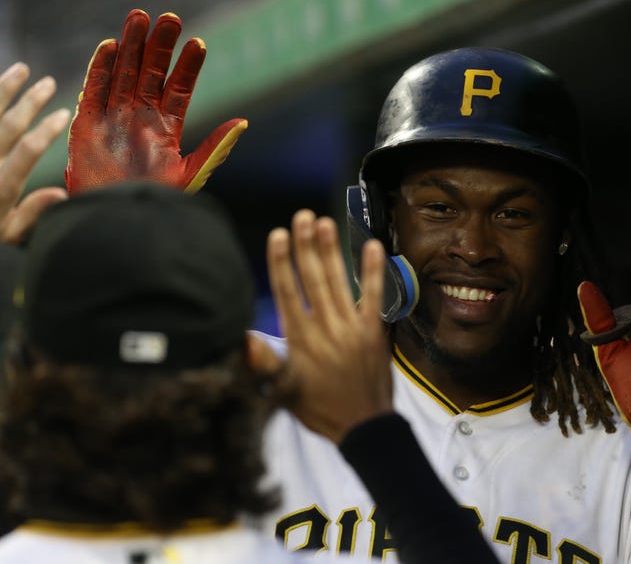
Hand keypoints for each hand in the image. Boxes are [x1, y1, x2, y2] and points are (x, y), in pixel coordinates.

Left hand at [0, 62, 69, 243]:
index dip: (48, 129)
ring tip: (20, 69)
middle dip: (31, 100)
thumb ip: (32, 213)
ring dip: (4, 88)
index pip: (29, 148)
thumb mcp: (6, 235)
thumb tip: (62, 194)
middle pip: (9, 123)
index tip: (64, 114)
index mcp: (0, 185)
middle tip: (48, 82)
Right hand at [64, 9, 246, 192]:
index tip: (199, 44)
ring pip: (124, 73)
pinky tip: (111, 46)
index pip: (179, 90)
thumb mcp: (192, 174)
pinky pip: (94, 90)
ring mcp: (113, 118)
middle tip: (170, 19)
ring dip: (132, 47)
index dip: (187, 67)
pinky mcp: (87, 125)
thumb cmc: (157, 202)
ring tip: (141, 19)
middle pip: (150, 74)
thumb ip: (215, 147)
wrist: (121, 220)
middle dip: (160, 47)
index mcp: (165, 129)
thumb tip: (242, 122)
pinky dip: (101, 68)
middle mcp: (140, 118)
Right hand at [260, 209, 392, 443]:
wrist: (364, 428)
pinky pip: (374, 297)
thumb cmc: (319, 410)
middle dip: (306, 247)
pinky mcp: (374, 332)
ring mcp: (351, 329)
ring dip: (331, 251)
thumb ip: (265, 363)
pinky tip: (372, 246)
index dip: (282, 263)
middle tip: (302, 217)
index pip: (288, 294)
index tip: (278, 235)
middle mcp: (325, 330)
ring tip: (325, 222)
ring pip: (338, 283)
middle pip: (313, 281)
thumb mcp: (284, 392)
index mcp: (300, 342)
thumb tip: (241, 337)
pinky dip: (373, 272)